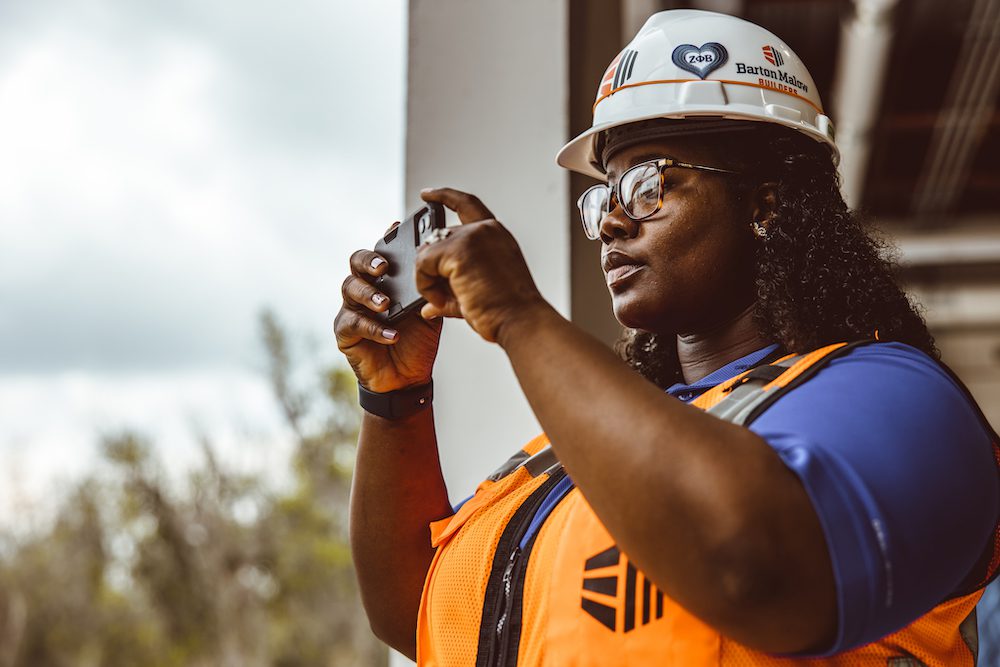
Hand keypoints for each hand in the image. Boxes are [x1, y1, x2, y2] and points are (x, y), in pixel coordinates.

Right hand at [334, 228, 442, 392]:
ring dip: (369, 294)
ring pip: (350, 288)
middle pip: (356, 262)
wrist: (408, 379)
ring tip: (386, 304)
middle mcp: (365, 289)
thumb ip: (430, 289)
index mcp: (385, 280)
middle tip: (384, 268)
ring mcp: (352, 309)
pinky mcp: (345, 333)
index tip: (396, 229)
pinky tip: (392, 334)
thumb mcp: (429, 311)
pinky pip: (353, 324)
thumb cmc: (417, 340)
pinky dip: (374, 329)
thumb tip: (439, 265)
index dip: (385, 240)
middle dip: (369, 261)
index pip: (381, 252)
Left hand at [416, 188, 547, 343]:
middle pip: (437, 239)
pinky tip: (441, 301)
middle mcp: (485, 230)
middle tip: (442, 297)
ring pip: (426, 252)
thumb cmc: (507, 311)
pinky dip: (425, 286)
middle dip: (430, 269)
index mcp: (496, 235)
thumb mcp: (478, 292)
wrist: (520, 321)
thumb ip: (450, 292)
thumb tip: (427, 308)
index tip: (426, 194)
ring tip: (445, 301)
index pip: (466, 204)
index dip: (444, 196)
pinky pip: (423, 264)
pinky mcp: (458, 250)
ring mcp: (472, 237)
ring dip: (428, 280)